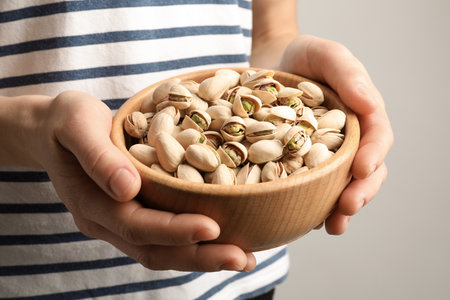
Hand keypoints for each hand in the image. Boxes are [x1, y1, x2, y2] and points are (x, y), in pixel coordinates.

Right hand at [33, 91, 255, 271]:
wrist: (53, 130)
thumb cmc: (66, 121)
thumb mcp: (77, 124)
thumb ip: (98, 156)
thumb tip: (128, 188)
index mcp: (92, 203)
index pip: (137, 225)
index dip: (174, 230)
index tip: (212, 227)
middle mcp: (106, 222)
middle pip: (154, 250)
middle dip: (200, 256)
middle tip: (243, 258)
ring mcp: (118, 223)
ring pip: (161, 251)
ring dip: (202, 257)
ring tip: (243, 258)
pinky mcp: (131, 215)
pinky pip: (163, 238)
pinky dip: (192, 244)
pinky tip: (222, 239)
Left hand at [279, 35, 393, 233]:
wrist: (269, 66)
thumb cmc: (302, 57)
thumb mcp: (326, 55)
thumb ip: (348, 74)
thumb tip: (371, 103)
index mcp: (360, 115)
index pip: (376, 139)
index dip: (373, 156)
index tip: (362, 170)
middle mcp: (347, 140)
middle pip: (363, 172)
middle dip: (359, 193)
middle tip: (345, 210)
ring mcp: (323, 155)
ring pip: (338, 186)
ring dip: (337, 209)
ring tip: (328, 225)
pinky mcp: (299, 163)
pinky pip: (309, 186)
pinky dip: (309, 203)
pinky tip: (301, 217)